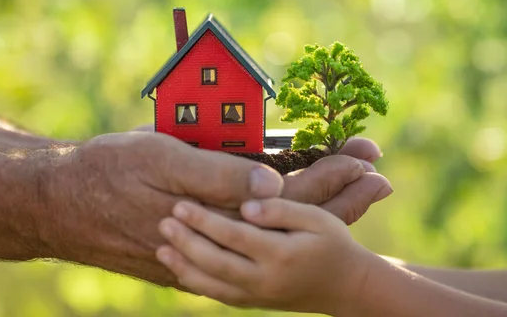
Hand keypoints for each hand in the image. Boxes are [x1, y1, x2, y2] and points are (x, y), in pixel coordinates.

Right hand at [37, 131, 388, 286]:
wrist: (63, 205)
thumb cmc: (110, 175)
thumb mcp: (162, 161)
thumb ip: (220, 175)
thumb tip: (276, 183)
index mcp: (221, 214)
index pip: (293, 197)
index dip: (334, 176)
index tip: (369, 158)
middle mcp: (224, 235)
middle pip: (296, 214)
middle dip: (340, 190)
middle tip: (377, 170)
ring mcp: (213, 241)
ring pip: (278, 222)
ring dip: (319, 201)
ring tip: (354, 185)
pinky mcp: (202, 238)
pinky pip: (254, 224)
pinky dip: (283, 208)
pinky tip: (298, 198)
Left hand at [156, 199, 371, 314]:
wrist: (346, 286)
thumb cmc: (332, 243)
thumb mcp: (317, 218)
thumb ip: (281, 210)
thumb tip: (246, 206)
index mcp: (281, 254)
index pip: (234, 236)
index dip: (205, 221)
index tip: (182, 204)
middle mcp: (265, 279)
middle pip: (216, 262)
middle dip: (186, 242)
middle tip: (163, 222)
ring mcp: (258, 295)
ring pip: (212, 284)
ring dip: (184, 266)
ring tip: (161, 248)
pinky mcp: (253, 302)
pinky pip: (219, 295)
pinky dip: (197, 284)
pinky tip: (180, 268)